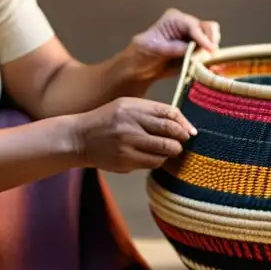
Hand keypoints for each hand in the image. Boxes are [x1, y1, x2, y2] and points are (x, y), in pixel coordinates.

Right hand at [71, 97, 196, 173]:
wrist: (80, 138)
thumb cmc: (107, 121)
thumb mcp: (127, 107)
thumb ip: (151, 112)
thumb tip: (183, 126)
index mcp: (133, 106)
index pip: (168, 113)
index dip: (184, 123)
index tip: (190, 131)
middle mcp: (131, 123)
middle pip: (170, 132)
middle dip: (181, 139)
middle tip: (182, 142)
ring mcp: (128, 142)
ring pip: (164, 150)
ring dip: (171, 151)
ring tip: (167, 150)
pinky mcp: (125, 160)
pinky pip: (153, 162)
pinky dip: (158, 160)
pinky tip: (153, 157)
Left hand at [126, 8, 220, 82]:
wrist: (140, 68)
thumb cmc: (142, 54)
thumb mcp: (155, 49)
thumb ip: (174, 48)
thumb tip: (194, 49)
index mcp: (175, 19)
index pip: (194, 26)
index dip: (203, 38)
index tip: (210, 50)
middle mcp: (186, 25)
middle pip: (208, 28)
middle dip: (211, 41)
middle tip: (210, 55)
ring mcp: (193, 36)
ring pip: (212, 38)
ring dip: (211, 50)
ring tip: (206, 61)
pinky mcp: (196, 49)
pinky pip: (209, 50)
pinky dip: (210, 57)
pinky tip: (208, 64)